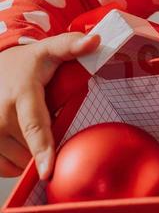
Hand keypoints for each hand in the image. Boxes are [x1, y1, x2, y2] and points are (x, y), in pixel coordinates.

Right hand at [0, 31, 100, 179]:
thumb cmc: (27, 63)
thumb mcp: (49, 50)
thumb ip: (72, 45)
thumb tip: (96, 41)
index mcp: (22, 94)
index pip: (34, 126)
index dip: (42, 150)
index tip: (47, 171)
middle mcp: (1, 115)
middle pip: (32, 149)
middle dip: (47, 143)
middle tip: (46, 118)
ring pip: (20, 161)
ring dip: (31, 152)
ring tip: (31, 125)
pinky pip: (6, 167)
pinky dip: (17, 161)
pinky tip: (21, 141)